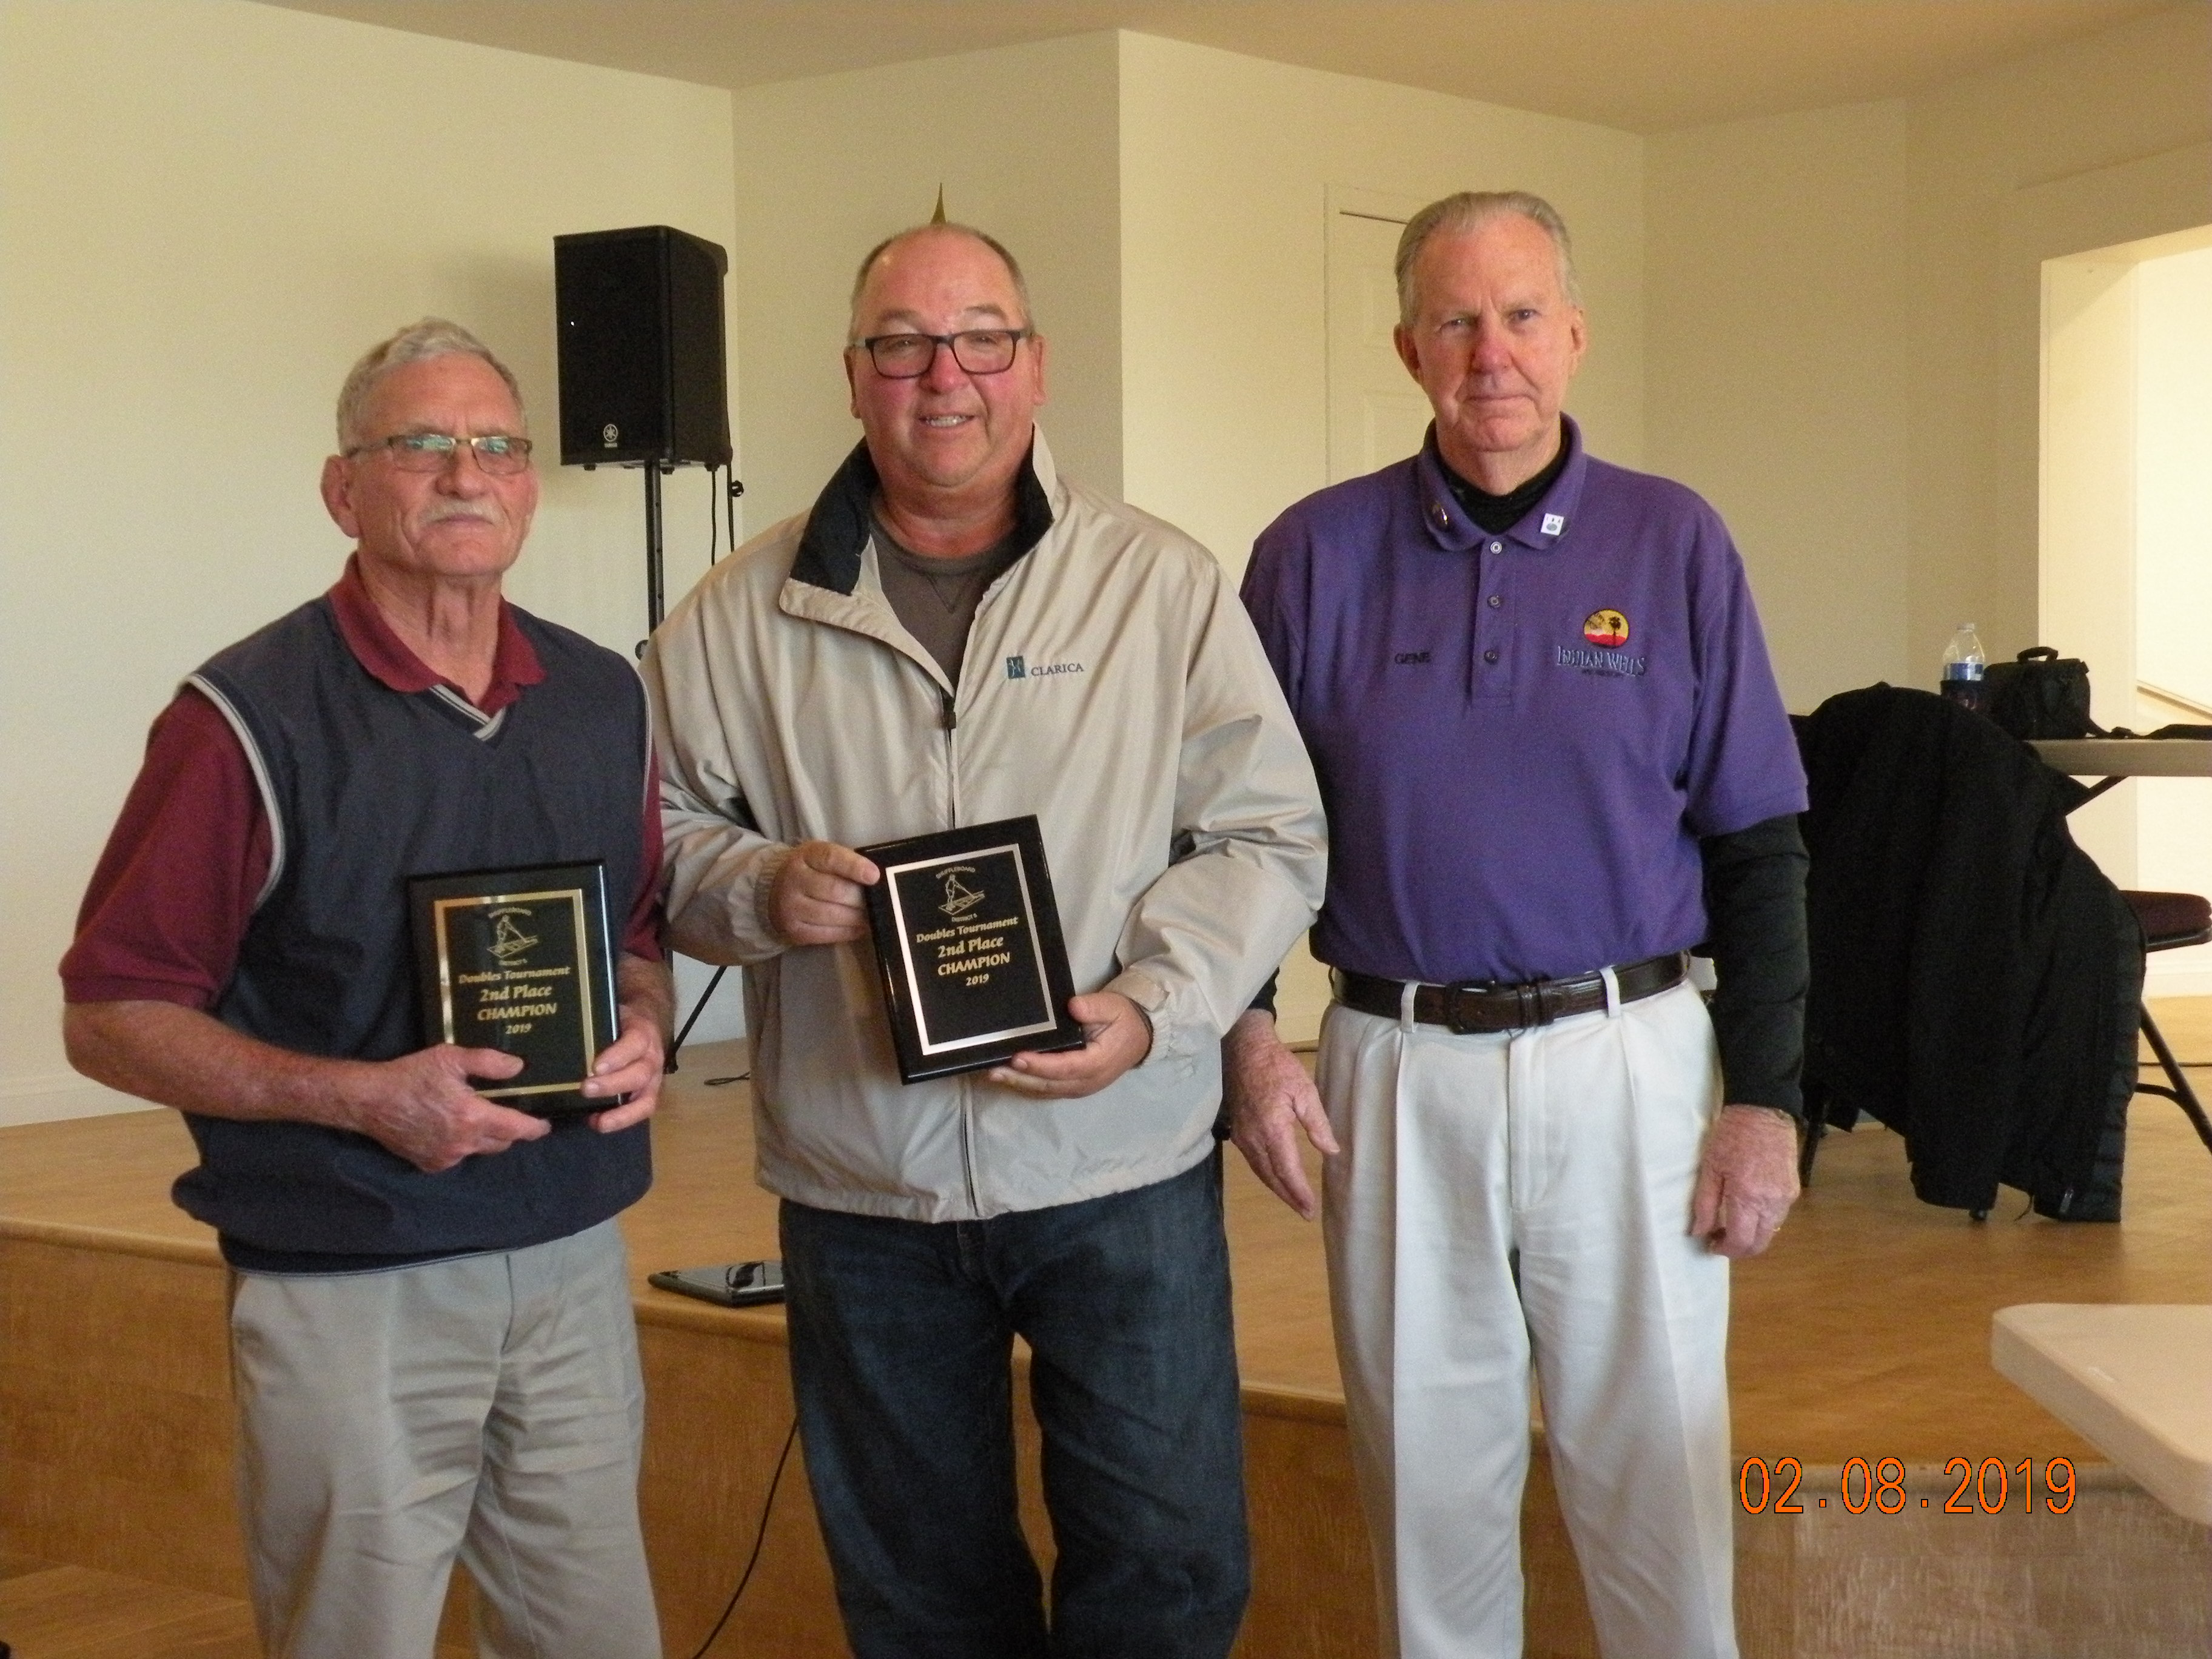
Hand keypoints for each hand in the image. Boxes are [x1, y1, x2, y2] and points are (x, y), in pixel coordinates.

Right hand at [343, 1044, 547, 1173]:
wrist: (370, 1101)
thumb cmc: (411, 1075)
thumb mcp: (451, 1058)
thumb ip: (489, 1062)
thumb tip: (519, 1067)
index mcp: (473, 1117)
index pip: (517, 1129)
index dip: (535, 1128)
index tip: (545, 1124)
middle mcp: (463, 1143)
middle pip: (502, 1142)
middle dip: (512, 1131)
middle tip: (511, 1114)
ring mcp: (447, 1157)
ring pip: (481, 1150)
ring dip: (487, 1137)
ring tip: (482, 1118)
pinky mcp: (431, 1164)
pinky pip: (459, 1156)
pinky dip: (463, 1144)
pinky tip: (454, 1128)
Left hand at [583, 1003, 664, 1133]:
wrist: (645, 1027)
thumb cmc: (621, 1025)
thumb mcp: (612, 1017)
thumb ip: (597, 1027)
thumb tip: (564, 1034)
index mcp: (643, 1034)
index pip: (634, 1043)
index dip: (617, 1057)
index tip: (595, 1067)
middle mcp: (652, 1059)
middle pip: (638, 1074)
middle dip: (612, 1085)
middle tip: (586, 1089)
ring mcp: (654, 1080)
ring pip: (645, 1099)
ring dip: (620, 1112)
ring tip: (598, 1122)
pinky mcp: (650, 1095)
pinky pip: (642, 1111)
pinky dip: (622, 1120)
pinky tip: (599, 1123)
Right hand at [769, 840, 878, 945]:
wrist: (771, 891)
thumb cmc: (808, 871)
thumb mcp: (820, 856)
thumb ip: (844, 863)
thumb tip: (875, 879)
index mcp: (805, 856)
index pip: (831, 858)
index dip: (854, 867)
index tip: (874, 876)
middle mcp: (794, 880)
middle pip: (835, 891)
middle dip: (861, 898)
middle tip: (877, 901)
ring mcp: (791, 908)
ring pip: (833, 915)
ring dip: (858, 917)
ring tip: (871, 915)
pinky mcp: (794, 931)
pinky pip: (827, 934)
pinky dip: (848, 932)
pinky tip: (859, 927)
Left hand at [987, 991, 1152, 1098]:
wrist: (1138, 1036)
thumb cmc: (1122, 1019)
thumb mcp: (1113, 1006)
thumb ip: (1094, 1007)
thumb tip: (1073, 1007)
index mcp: (1098, 1062)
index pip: (1066, 1067)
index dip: (1041, 1065)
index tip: (1018, 1057)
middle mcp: (1087, 1081)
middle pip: (1049, 1084)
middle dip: (1020, 1078)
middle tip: (993, 1069)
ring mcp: (1079, 1087)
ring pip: (1045, 1090)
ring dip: (1018, 1083)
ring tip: (991, 1073)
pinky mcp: (1072, 1086)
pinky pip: (1046, 1089)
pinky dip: (1025, 1084)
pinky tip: (1006, 1077)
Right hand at [1224, 1010, 1337, 1219]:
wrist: (1243, 1050)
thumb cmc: (1278, 1067)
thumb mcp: (1305, 1090)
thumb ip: (1318, 1123)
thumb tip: (1331, 1151)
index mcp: (1273, 1129)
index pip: (1287, 1170)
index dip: (1299, 1191)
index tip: (1310, 1209)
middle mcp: (1254, 1138)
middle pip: (1271, 1176)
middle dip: (1288, 1197)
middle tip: (1304, 1213)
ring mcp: (1242, 1136)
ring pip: (1260, 1171)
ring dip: (1276, 1188)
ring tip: (1292, 1201)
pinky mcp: (1236, 1130)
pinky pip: (1252, 1160)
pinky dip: (1265, 1174)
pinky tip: (1274, 1177)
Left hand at [1689, 1103, 1800, 1257]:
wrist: (1763, 1111)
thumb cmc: (1731, 1136)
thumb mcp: (1710, 1167)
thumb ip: (1704, 1204)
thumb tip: (1698, 1232)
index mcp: (1748, 1197)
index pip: (1741, 1241)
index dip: (1725, 1250)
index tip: (1711, 1245)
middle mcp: (1772, 1202)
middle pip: (1760, 1244)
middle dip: (1740, 1249)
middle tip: (1721, 1239)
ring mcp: (1786, 1197)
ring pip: (1771, 1232)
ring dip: (1752, 1236)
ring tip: (1732, 1224)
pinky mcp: (1793, 1190)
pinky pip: (1778, 1216)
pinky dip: (1763, 1221)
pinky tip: (1748, 1209)